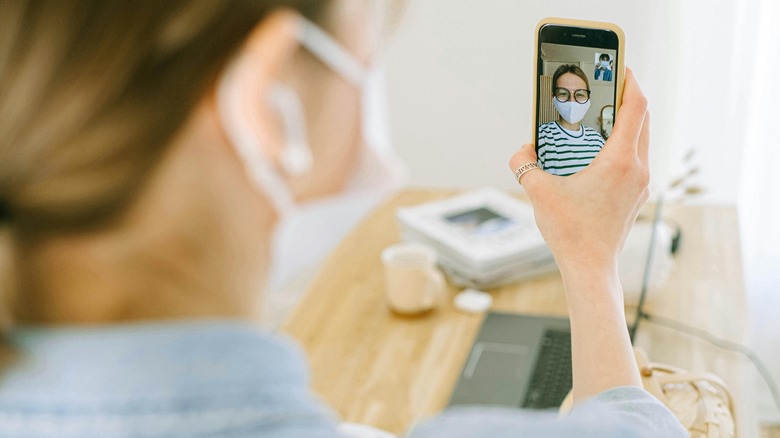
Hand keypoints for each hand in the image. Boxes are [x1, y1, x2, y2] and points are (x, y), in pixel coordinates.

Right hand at [510, 68, 648, 275]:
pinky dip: (620, 148)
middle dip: (625, 100)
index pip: (636, 107)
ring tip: (598, 121)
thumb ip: (523, 164)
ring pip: (640, 141)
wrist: (590, 269)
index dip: (629, 81)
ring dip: (623, 125)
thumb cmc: (571, 234)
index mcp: (620, 161)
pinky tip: (596, 155)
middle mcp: (638, 170)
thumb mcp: (538, 192)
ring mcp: (641, 185)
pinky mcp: (636, 197)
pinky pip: (634, 160)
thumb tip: (522, 150)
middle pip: (641, 120)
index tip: (619, 67)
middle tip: (604, 90)